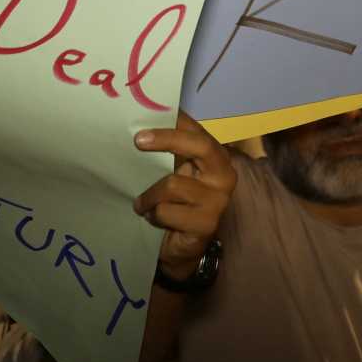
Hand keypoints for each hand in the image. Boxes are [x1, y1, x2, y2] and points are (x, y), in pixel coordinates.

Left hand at [133, 112, 236, 278]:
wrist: (182, 248)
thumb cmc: (176, 204)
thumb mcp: (173, 173)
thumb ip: (168, 152)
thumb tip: (141, 119)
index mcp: (215, 157)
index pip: (198, 129)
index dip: (177, 120)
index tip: (149, 113)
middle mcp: (223, 175)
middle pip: (201, 146)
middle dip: (168, 139)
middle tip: (138, 140)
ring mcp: (218, 201)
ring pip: (173, 184)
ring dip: (148, 195)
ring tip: (141, 204)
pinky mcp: (206, 224)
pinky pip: (167, 211)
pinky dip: (153, 215)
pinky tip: (153, 219)